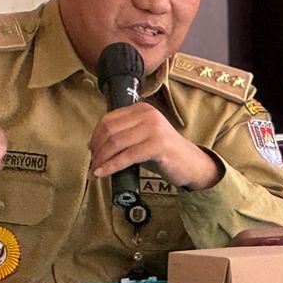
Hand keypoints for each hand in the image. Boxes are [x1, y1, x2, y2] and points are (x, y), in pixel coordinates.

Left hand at [89, 102, 220, 190]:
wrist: (190, 163)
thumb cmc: (163, 152)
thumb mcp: (142, 137)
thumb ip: (124, 135)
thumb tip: (96, 146)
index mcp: (142, 109)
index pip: (109, 119)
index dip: (95, 136)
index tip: (91, 150)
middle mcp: (148, 115)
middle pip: (110, 130)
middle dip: (97, 148)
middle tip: (93, 163)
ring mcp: (154, 129)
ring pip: (116, 142)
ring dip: (101, 159)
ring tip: (96, 170)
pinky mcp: (158, 145)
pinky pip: (127, 156)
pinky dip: (111, 166)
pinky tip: (103, 173)